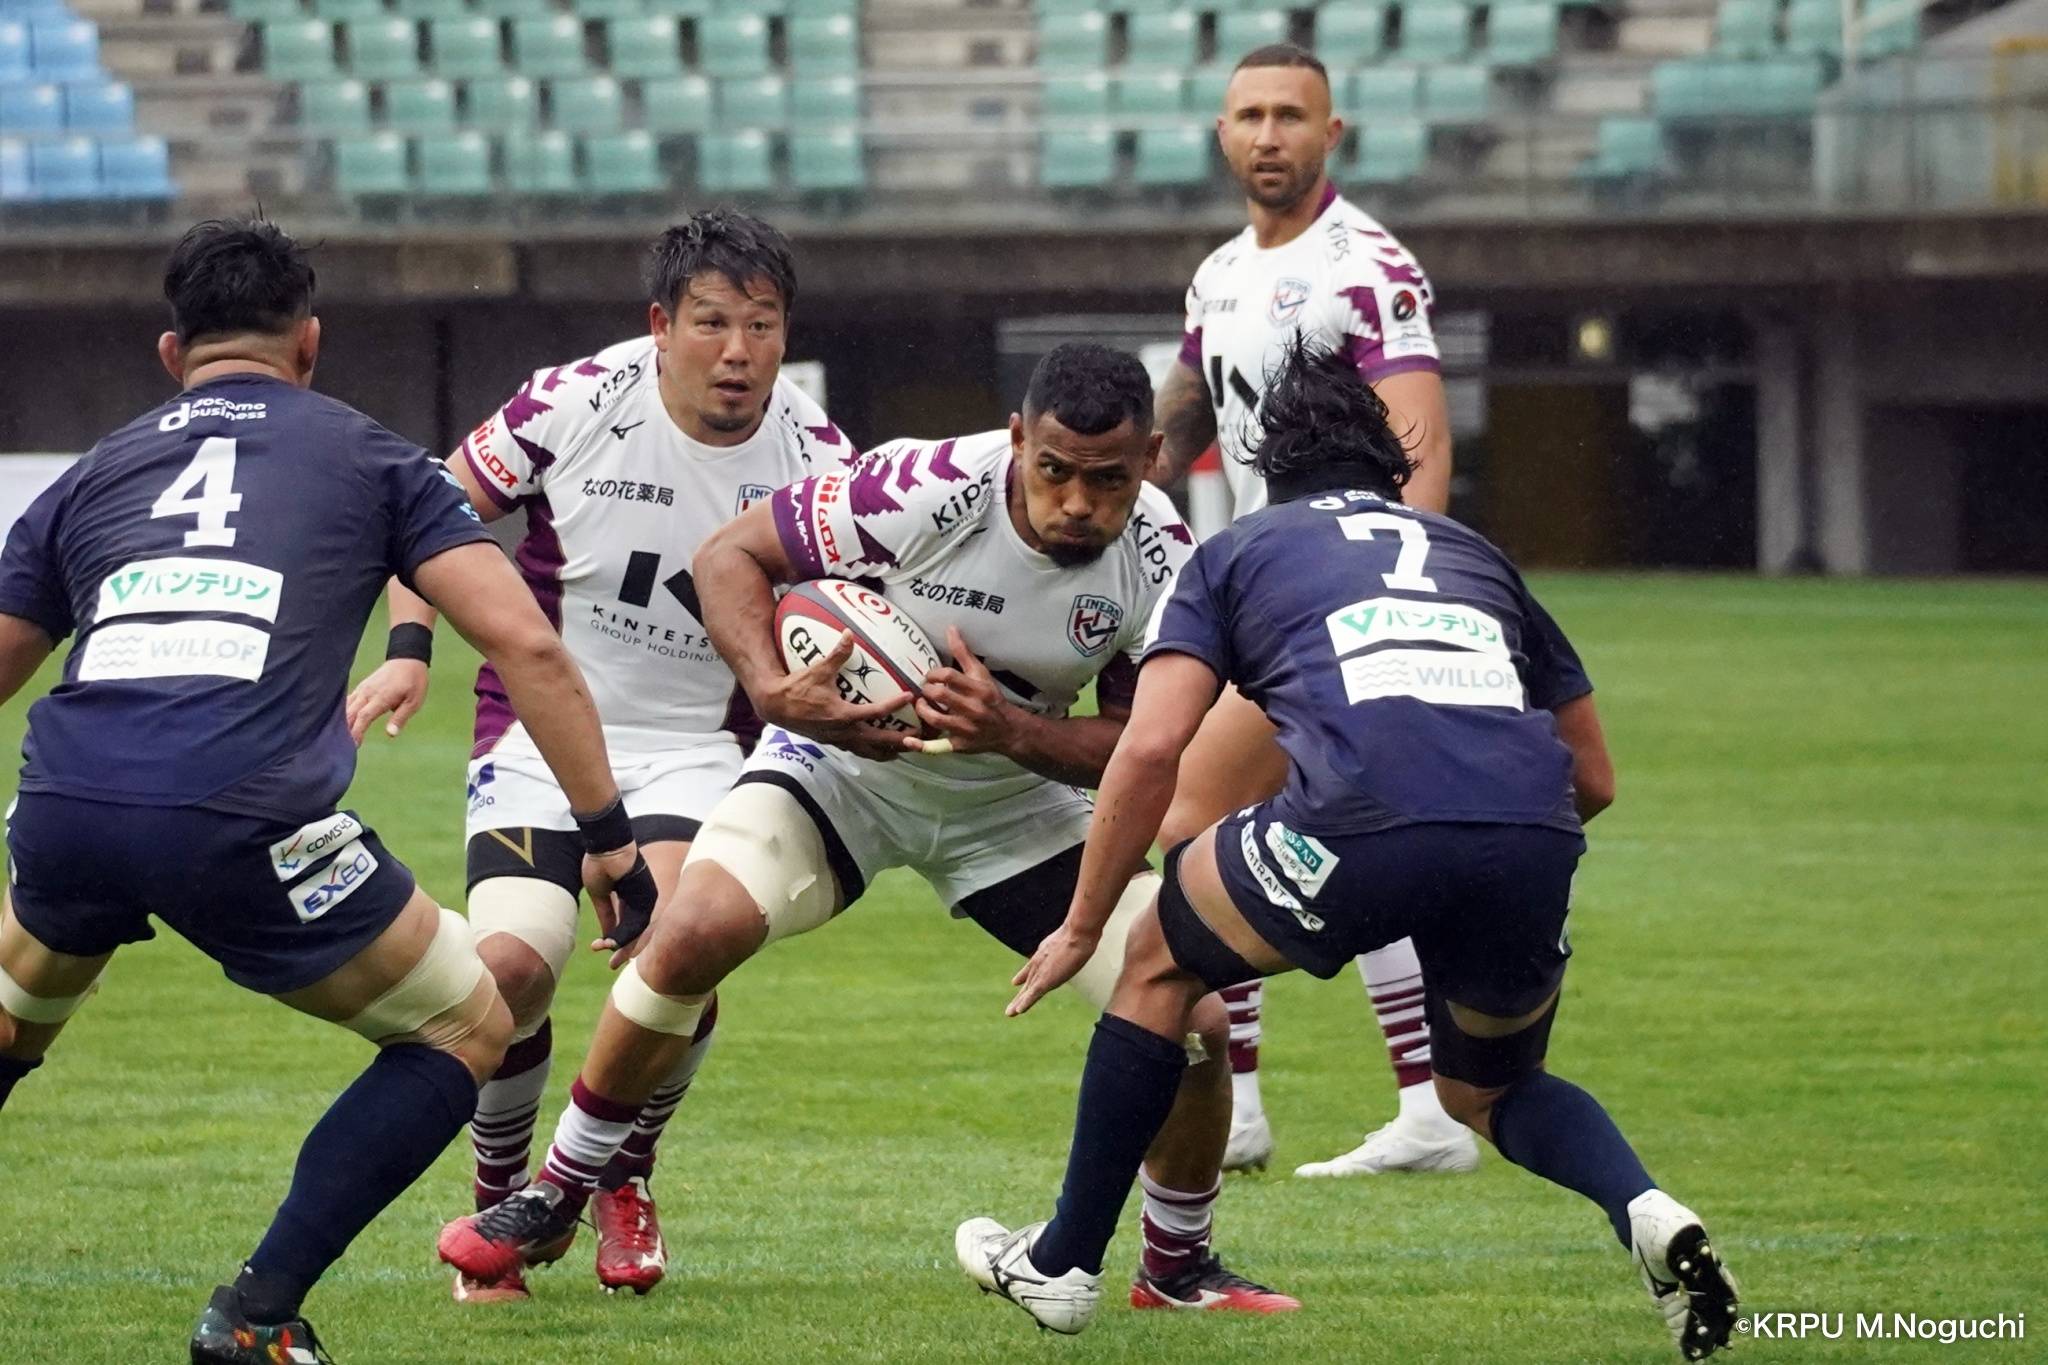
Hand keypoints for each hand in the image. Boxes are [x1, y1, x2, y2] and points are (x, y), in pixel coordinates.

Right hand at [346, 659, 429, 743]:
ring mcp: (363, 689)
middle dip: (345, 731)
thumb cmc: (413, 682)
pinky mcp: (361, 688)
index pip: (364, 716)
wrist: (407, 659)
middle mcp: (368, 693)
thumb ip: (400, 717)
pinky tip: (338, 724)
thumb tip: (391, 734)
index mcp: (381, 697)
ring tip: (336, 739)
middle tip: (340, 748)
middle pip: (351, 713)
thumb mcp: (414, 701)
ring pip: (346, 708)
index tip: (353, 746)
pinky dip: (342, 713)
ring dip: (340, 723)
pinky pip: (348, 701)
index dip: (357, 731)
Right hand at [585, 846, 657, 966]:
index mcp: (631, 898)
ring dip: (624, 946)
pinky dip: (624, 935)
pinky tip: (611, 945)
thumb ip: (606, 915)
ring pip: (638, 930)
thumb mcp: (600, 895)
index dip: (618, 941)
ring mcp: (646, 898)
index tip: (605, 953)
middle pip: (636, 931)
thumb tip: (607, 937)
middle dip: (624, 950)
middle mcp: (642, 900)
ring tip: (612, 961)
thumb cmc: (600, 863)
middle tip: (613, 967)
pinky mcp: (646, 897)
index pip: (628, 925)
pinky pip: (637, 923)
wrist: (605, 845)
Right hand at [761, 630, 921, 762]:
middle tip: (920, 740)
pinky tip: (882, 749)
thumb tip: (849, 634)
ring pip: (869, 752)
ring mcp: (838, 740)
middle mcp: (843, 732)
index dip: (894, 705)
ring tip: (906, 750)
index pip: (875, 712)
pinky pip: (858, 751)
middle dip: (900, 742)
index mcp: (842, 715)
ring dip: (888, 751)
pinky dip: (873, 751)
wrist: (776, 706)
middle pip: (878, 742)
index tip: (910, 696)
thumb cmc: (796, 688)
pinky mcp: (834, 742)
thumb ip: (837, 654)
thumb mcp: (818, 670)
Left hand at [913, 627, 1016, 755]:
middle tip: (925, 689)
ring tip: (921, 705)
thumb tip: (950, 629)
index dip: (934, 673)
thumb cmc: (991, 698)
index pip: (949, 676)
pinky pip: (938, 747)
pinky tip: (908, 740)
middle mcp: (972, 709)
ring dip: (922, 710)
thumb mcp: (981, 674)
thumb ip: (963, 653)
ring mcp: (966, 729)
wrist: (1008, 730)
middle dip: (927, 690)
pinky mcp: (959, 745)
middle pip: (940, 696)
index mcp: (978, 690)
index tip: (931, 675)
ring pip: (936, 719)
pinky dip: (922, 746)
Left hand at [1007, 921, 1100, 1016]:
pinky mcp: (1045, 979)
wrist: (1078, 933)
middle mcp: (1039, 962)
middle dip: (1020, 995)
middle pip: (1028, 982)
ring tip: (1010, 1014)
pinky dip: (1026, 1003)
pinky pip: (1033, 994)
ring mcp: (1041, 971)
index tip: (1015, 982)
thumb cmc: (1080, 931)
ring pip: (1028, 991)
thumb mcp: (1072, 936)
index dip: (1023, 976)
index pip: (1031, 967)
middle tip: (1011, 1007)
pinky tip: (1018, 1011)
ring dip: (1019, 1003)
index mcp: (1044, 953)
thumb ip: (1073, 940)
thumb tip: (1084, 936)